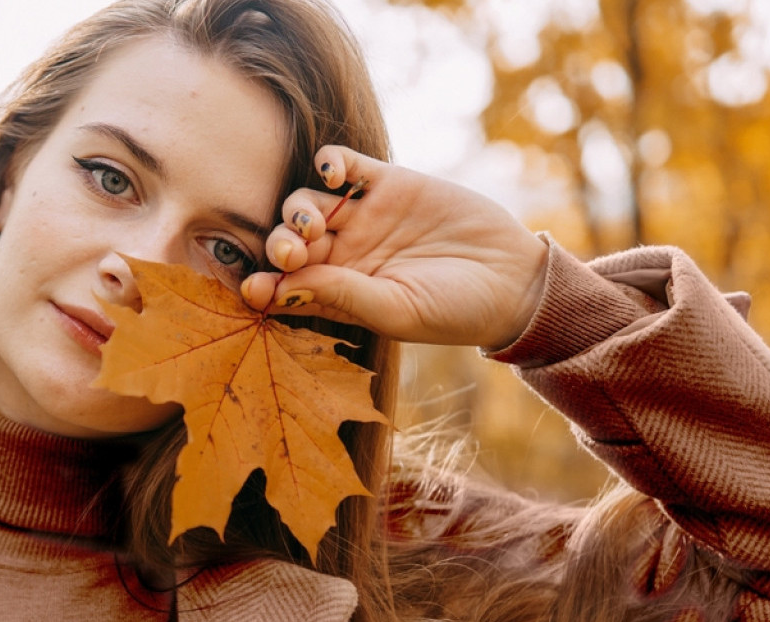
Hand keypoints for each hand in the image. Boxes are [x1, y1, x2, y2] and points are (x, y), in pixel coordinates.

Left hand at [241, 146, 548, 349]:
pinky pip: (344, 164)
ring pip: (307, 203)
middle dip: (279, 245)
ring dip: (297, 211)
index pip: (286, 284)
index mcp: (338, 293)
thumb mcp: (395, 310)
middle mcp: (343, 254)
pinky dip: (328, 163)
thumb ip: (341, 294)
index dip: (264, 283)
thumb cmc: (454, 311)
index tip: (255, 288)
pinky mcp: (388, 182)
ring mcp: (364, 216)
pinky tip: (330, 174)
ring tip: (313, 225)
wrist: (513, 280)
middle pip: (289, 241)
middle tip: (291, 253)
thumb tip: (281, 286)